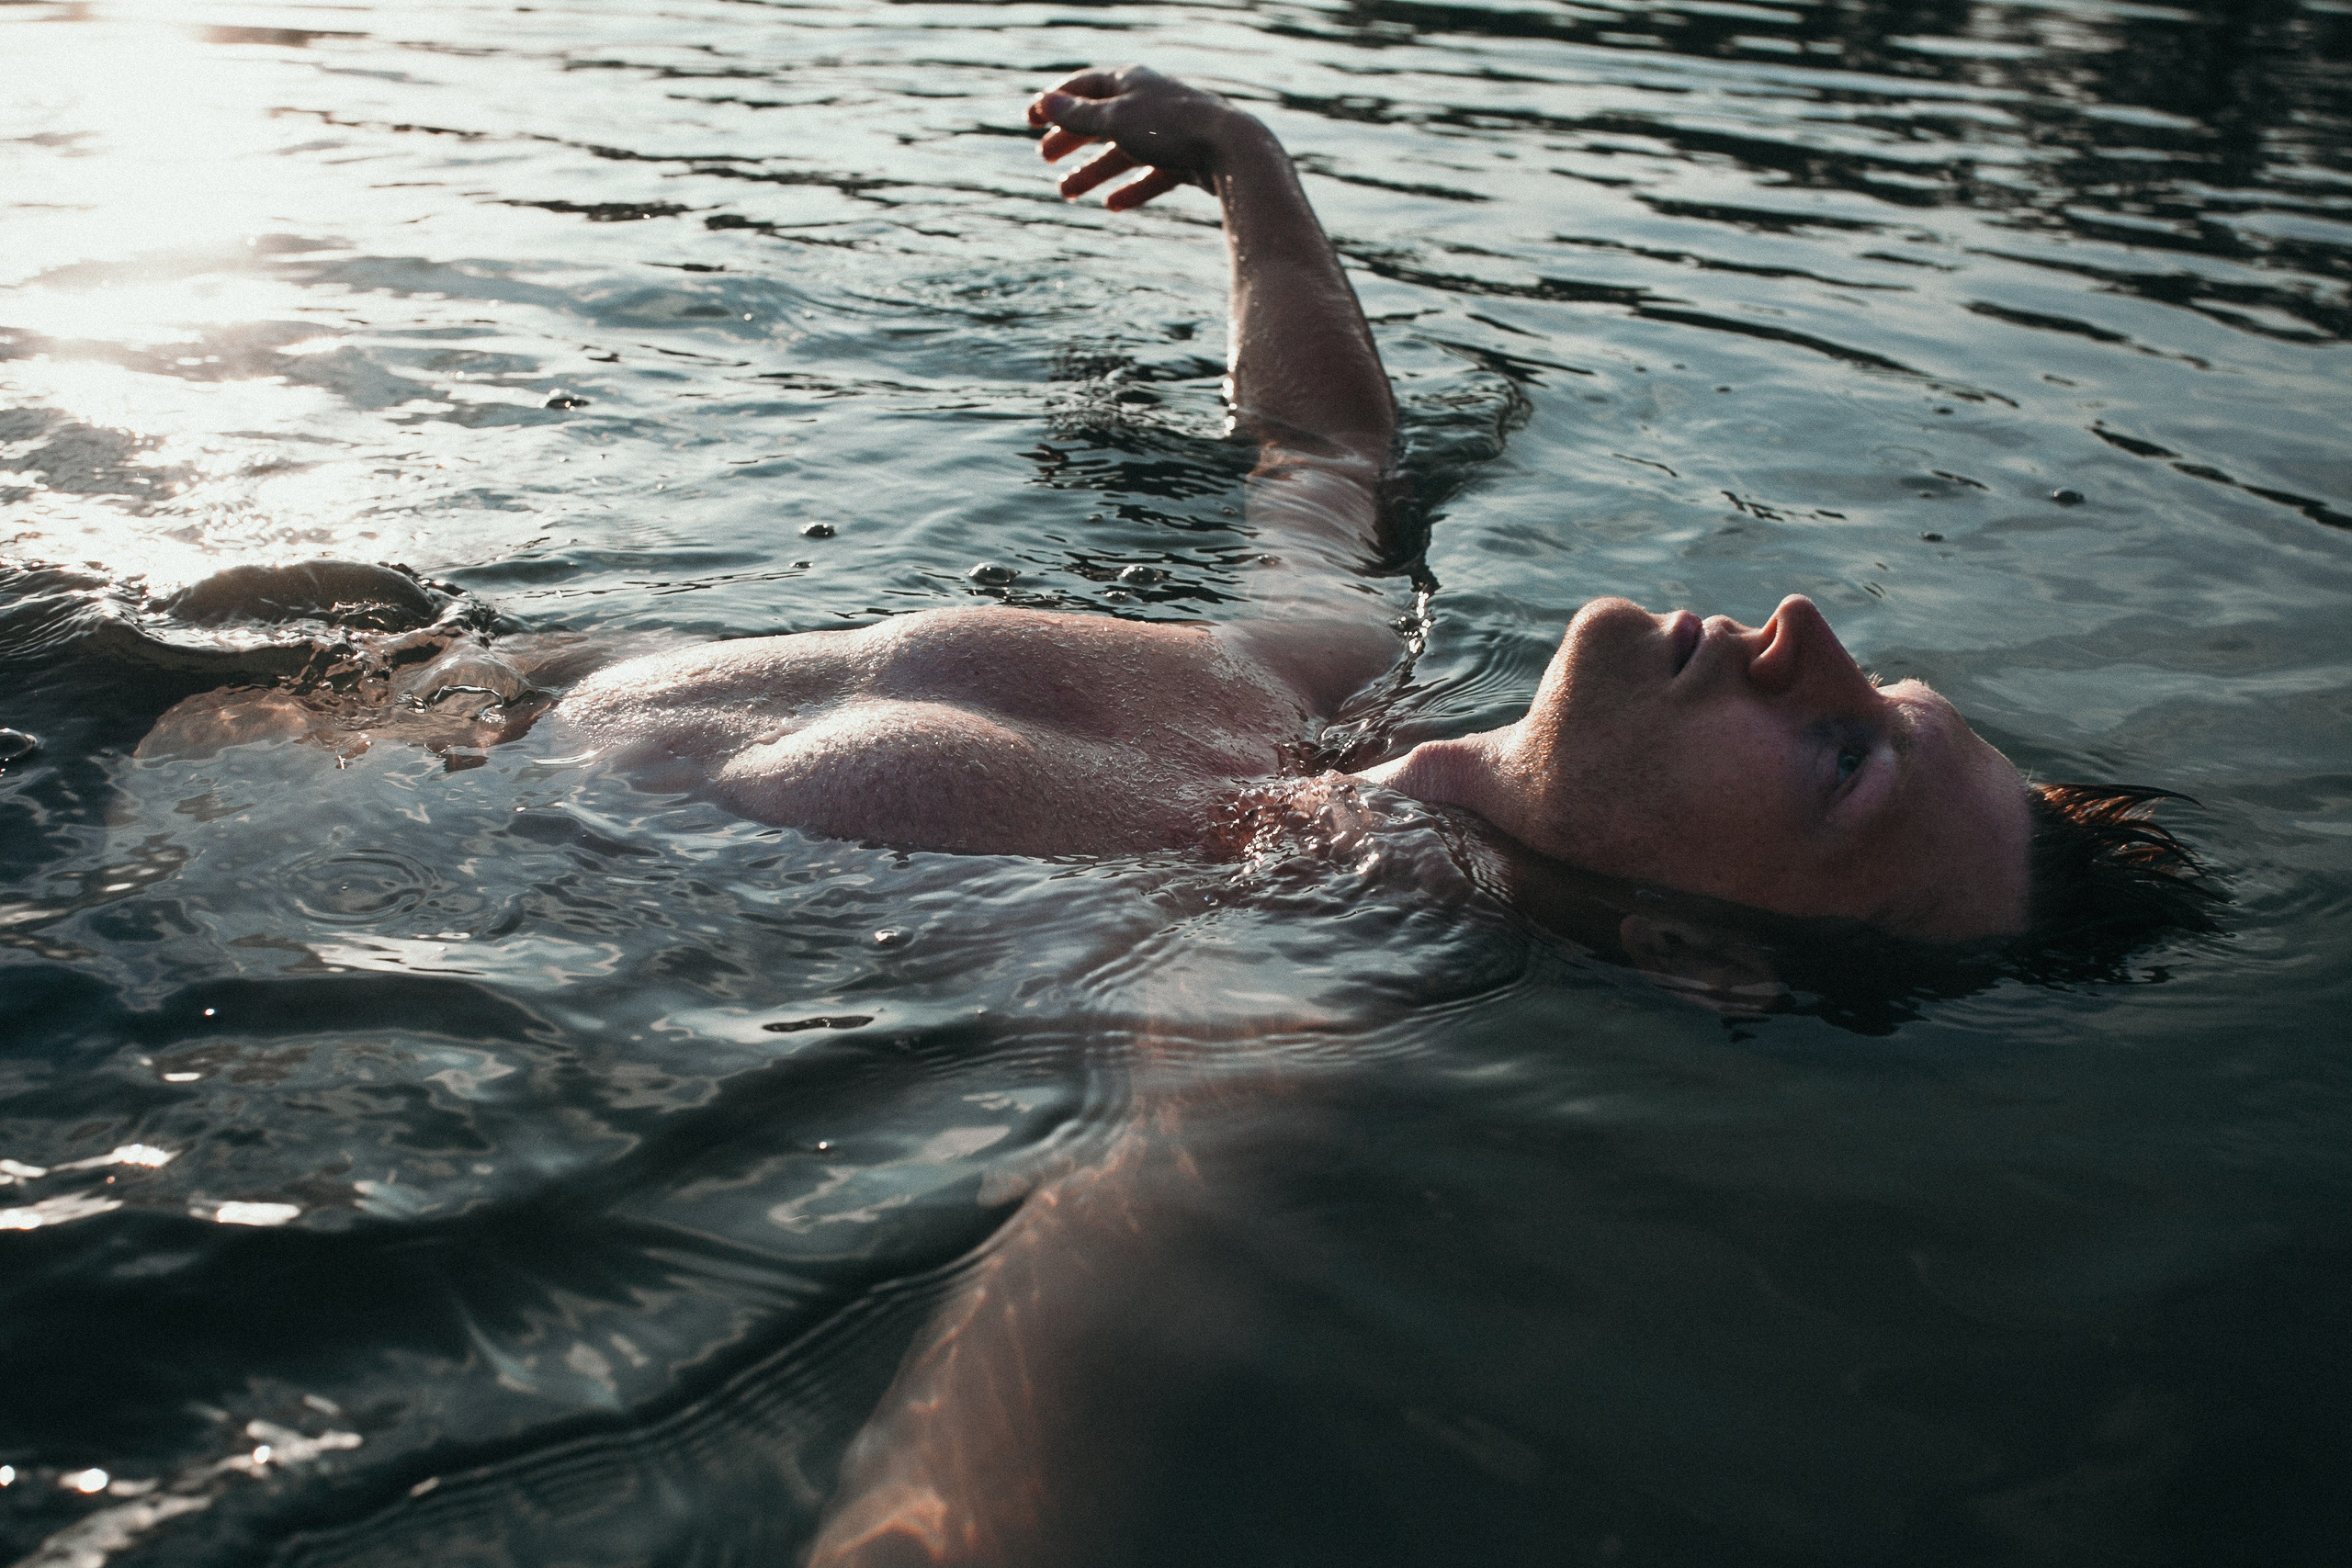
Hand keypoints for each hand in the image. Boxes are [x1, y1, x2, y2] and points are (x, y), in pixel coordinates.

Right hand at [1026, 65, 1258, 209]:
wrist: (1233, 151)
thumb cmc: (1171, 128)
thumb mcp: (1117, 119)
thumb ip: (1080, 115)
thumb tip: (1045, 102)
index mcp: (1131, 82)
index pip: (1084, 86)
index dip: (1054, 102)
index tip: (1029, 120)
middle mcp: (1150, 102)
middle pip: (1102, 119)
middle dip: (1071, 138)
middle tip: (1043, 158)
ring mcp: (1170, 132)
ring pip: (1124, 152)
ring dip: (1093, 171)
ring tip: (1066, 193)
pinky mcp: (1188, 160)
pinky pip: (1153, 176)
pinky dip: (1132, 189)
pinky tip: (1112, 206)